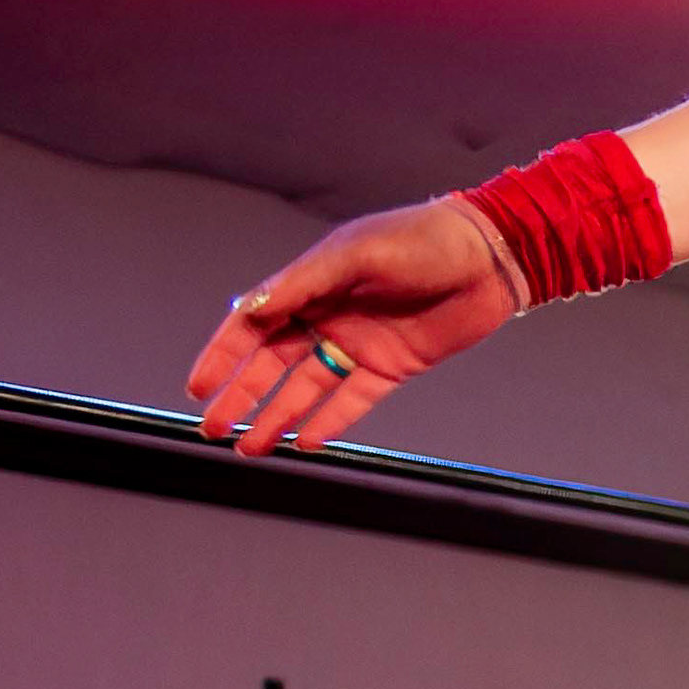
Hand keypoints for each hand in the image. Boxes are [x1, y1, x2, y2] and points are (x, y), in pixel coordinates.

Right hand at [186, 197, 522, 456]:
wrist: (490, 258)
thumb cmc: (422, 240)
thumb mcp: (357, 255)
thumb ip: (303, 284)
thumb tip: (249, 309)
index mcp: (309, 285)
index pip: (250, 325)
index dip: (221, 356)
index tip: (198, 388)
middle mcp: (327, 317)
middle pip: (270, 364)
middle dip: (241, 397)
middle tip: (214, 430)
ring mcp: (358, 344)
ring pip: (307, 388)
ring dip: (278, 417)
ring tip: (251, 448)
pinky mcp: (393, 367)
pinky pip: (354, 400)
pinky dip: (330, 421)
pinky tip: (305, 442)